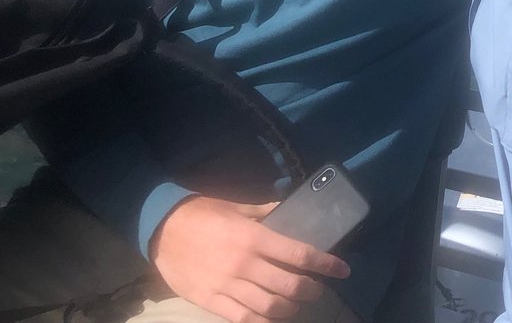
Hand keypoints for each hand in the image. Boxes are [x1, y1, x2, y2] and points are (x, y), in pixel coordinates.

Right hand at [150, 195, 349, 322]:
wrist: (163, 230)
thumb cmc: (202, 213)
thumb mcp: (236, 206)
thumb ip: (264, 211)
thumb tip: (287, 209)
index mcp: (253, 237)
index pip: (298, 254)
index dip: (325, 264)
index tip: (343, 270)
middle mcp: (245, 264)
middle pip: (289, 287)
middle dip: (311, 291)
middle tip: (318, 290)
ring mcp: (228, 286)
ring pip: (270, 309)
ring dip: (290, 310)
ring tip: (298, 305)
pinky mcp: (212, 302)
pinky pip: (244, 320)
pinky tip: (273, 319)